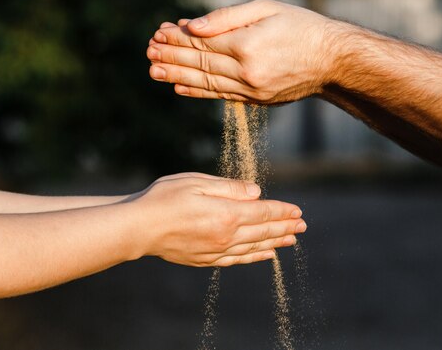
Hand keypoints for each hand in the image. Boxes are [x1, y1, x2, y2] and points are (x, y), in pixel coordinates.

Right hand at [132, 173, 305, 266]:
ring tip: (292, 240)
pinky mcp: (205, 260)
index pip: (262, 213)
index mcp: (225, 214)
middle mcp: (225, 236)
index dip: (282, 211)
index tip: (297, 211)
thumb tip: (256, 193)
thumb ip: (229, 188)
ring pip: (254, 248)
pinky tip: (265, 255)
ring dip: (275, 243)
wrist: (138, 228)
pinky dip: (255, 257)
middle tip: (303, 226)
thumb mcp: (196, 183)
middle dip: (285, 227)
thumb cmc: (164, 198)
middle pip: (263, 232)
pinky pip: (238, 260)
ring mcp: (216, 251)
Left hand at [146, 0, 346, 103]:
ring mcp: (251, 89)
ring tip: (154, 71)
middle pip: (199, 63)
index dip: (178, 39)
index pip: (202, 43)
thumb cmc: (302, 26)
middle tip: (149, 52)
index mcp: (247, 46)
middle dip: (171, 57)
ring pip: (206, 82)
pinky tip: (179, 87)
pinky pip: (221, 95)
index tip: (158, 33)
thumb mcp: (267, 9)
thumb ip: (227, 18)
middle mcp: (246, 72)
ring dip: (177, 75)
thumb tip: (193, 27)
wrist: (332, 61)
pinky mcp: (256, 100)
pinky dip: (198, 92)